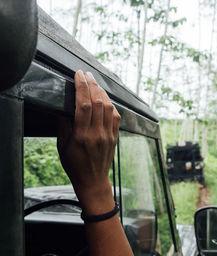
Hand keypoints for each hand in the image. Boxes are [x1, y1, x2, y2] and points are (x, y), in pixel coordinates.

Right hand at [57, 70, 119, 214]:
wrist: (92, 180)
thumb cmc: (75, 165)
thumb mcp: (62, 147)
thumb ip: (63, 126)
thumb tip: (63, 108)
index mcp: (82, 135)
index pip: (83, 104)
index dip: (81, 86)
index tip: (78, 75)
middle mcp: (97, 133)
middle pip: (98, 102)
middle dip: (92, 84)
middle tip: (86, 74)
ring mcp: (108, 135)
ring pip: (109, 107)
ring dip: (102, 92)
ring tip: (95, 82)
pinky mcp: (115, 137)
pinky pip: (116, 116)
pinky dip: (111, 104)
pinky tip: (105, 99)